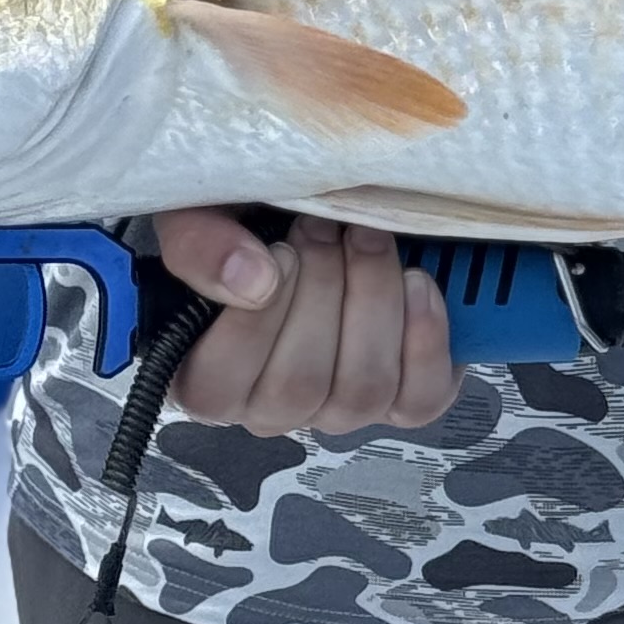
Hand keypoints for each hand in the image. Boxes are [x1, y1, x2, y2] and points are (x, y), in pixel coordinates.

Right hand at [153, 208, 456, 434]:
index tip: (280, 251)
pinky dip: (425, 337)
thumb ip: (198, 244)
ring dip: (372, 299)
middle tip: (324, 225)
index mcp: (207, 380)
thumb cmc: (249, 223)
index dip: (253, 322)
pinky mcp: (404, 400)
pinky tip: (417, 281)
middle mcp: (272, 409)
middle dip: (321, 290)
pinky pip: (420, 398)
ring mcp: (340, 409)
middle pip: (299, 385)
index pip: (217, 388)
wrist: (317, 215)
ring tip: (368, 237)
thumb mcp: (201, 214)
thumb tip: (252, 280)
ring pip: (362, 388)